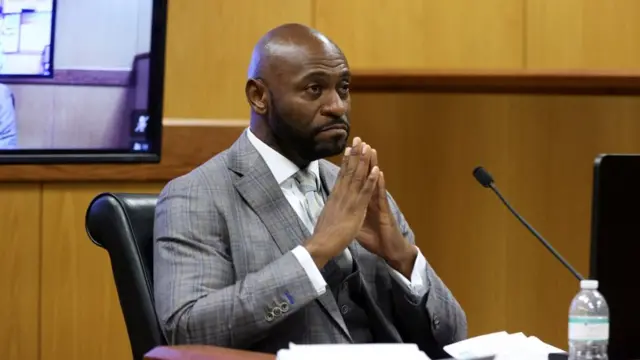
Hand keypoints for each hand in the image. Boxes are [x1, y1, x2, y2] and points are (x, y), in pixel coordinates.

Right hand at [304, 138, 379, 267]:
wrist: (321, 243)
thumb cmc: (323, 235)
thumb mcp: (327, 216)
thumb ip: (331, 207)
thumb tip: (330, 203)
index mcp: (335, 196)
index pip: (342, 175)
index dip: (346, 161)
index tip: (349, 148)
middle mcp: (341, 194)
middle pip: (349, 171)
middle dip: (355, 154)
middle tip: (359, 139)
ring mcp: (349, 200)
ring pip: (357, 177)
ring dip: (363, 161)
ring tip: (368, 147)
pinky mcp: (356, 209)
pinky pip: (365, 192)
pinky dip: (371, 180)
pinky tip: (376, 169)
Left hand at [356, 142, 416, 277]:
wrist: (389, 250)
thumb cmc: (375, 239)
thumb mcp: (356, 227)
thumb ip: (350, 216)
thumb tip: (339, 212)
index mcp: (362, 202)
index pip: (356, 180)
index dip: (351, 166)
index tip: (347, 151)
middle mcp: (371, 200)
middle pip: (365, 176)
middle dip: (362, 159)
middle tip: (360, 142)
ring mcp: (379, 204)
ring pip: (374, 182)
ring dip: (373, 165)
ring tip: (371, 150)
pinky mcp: (385, 211)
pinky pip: (381, 196)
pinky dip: (379, 184)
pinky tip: (378, 173)